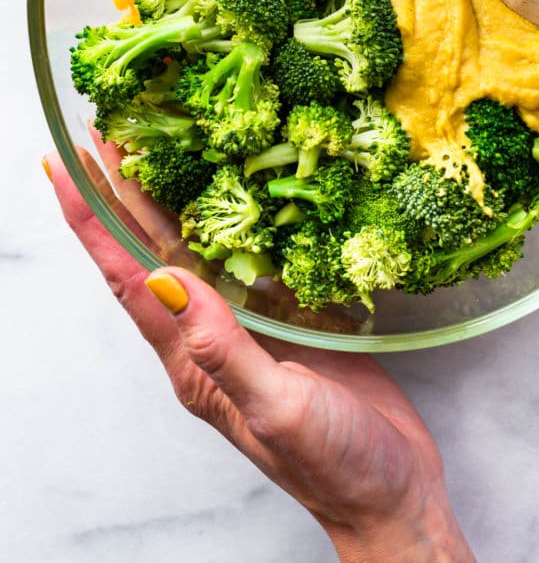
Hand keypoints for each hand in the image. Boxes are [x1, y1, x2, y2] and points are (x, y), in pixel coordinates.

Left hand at [44, 147, 474, 562]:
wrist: (389, 492)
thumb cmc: (334, 465)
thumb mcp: (279, 409)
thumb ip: (224, 351)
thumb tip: (169, 281)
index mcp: (193, 361)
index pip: (130, 279)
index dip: (93, 222)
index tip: (65, 167)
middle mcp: (211, 337)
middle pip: (153, 252)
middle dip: (122, 194)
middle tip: (105, 131)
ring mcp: (249, 326)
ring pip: (198, 249)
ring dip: (170, 199)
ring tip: (156, 145)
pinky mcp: (289, 319)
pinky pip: (252, 257)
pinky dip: (237, 217)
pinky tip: (237, 188)